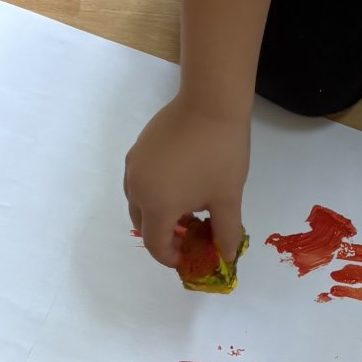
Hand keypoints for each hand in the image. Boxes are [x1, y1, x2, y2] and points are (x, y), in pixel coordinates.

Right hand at [124, 93, 249, 267]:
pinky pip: (140, 181)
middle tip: (190, 235)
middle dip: (163, 236)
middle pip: (142, 225)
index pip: (155, 245)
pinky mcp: (138, 148)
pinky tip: (180, 185)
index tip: (187, 258)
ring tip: (187, 210)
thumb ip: (226, 232)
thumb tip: (226, 255)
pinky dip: (154, 193)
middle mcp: (137, 188)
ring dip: (157, 214)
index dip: (170, 257)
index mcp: (157, 206)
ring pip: (138, 202)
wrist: (210, 103)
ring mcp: (134, 166)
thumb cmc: (221, 155)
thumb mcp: (228, 199)